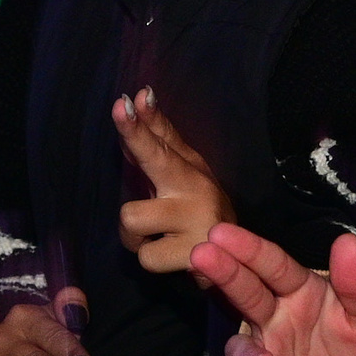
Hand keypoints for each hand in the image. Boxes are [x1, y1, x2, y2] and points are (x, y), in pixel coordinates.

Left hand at [114, 88, 234, 275]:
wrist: (234, 255)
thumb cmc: (195, 206)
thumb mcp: (181, 171)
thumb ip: (155, 139)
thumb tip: (137, 97)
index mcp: (187, 169)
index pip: (160, 140)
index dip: (140, 121)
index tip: (124, 102)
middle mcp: (196, 189)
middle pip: (155, 160)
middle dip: (135, 135)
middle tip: (121, 107)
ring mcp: (197, 222)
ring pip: (132, 220)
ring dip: (135, 235)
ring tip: (158, 234)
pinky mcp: (195, 256)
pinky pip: (146, 257)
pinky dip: (152, 258)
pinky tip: (171, 254)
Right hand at [192, 224, 355, 355]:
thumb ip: (355, 283)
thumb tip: (347, 240)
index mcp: (300, 292)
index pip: (271, 265)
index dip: (247, 249)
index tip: (220, 232)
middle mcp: (276, 319)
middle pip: (245, 293)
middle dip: (222, 273)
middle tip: (200, 255)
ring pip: (241, 349)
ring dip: (247, 355)